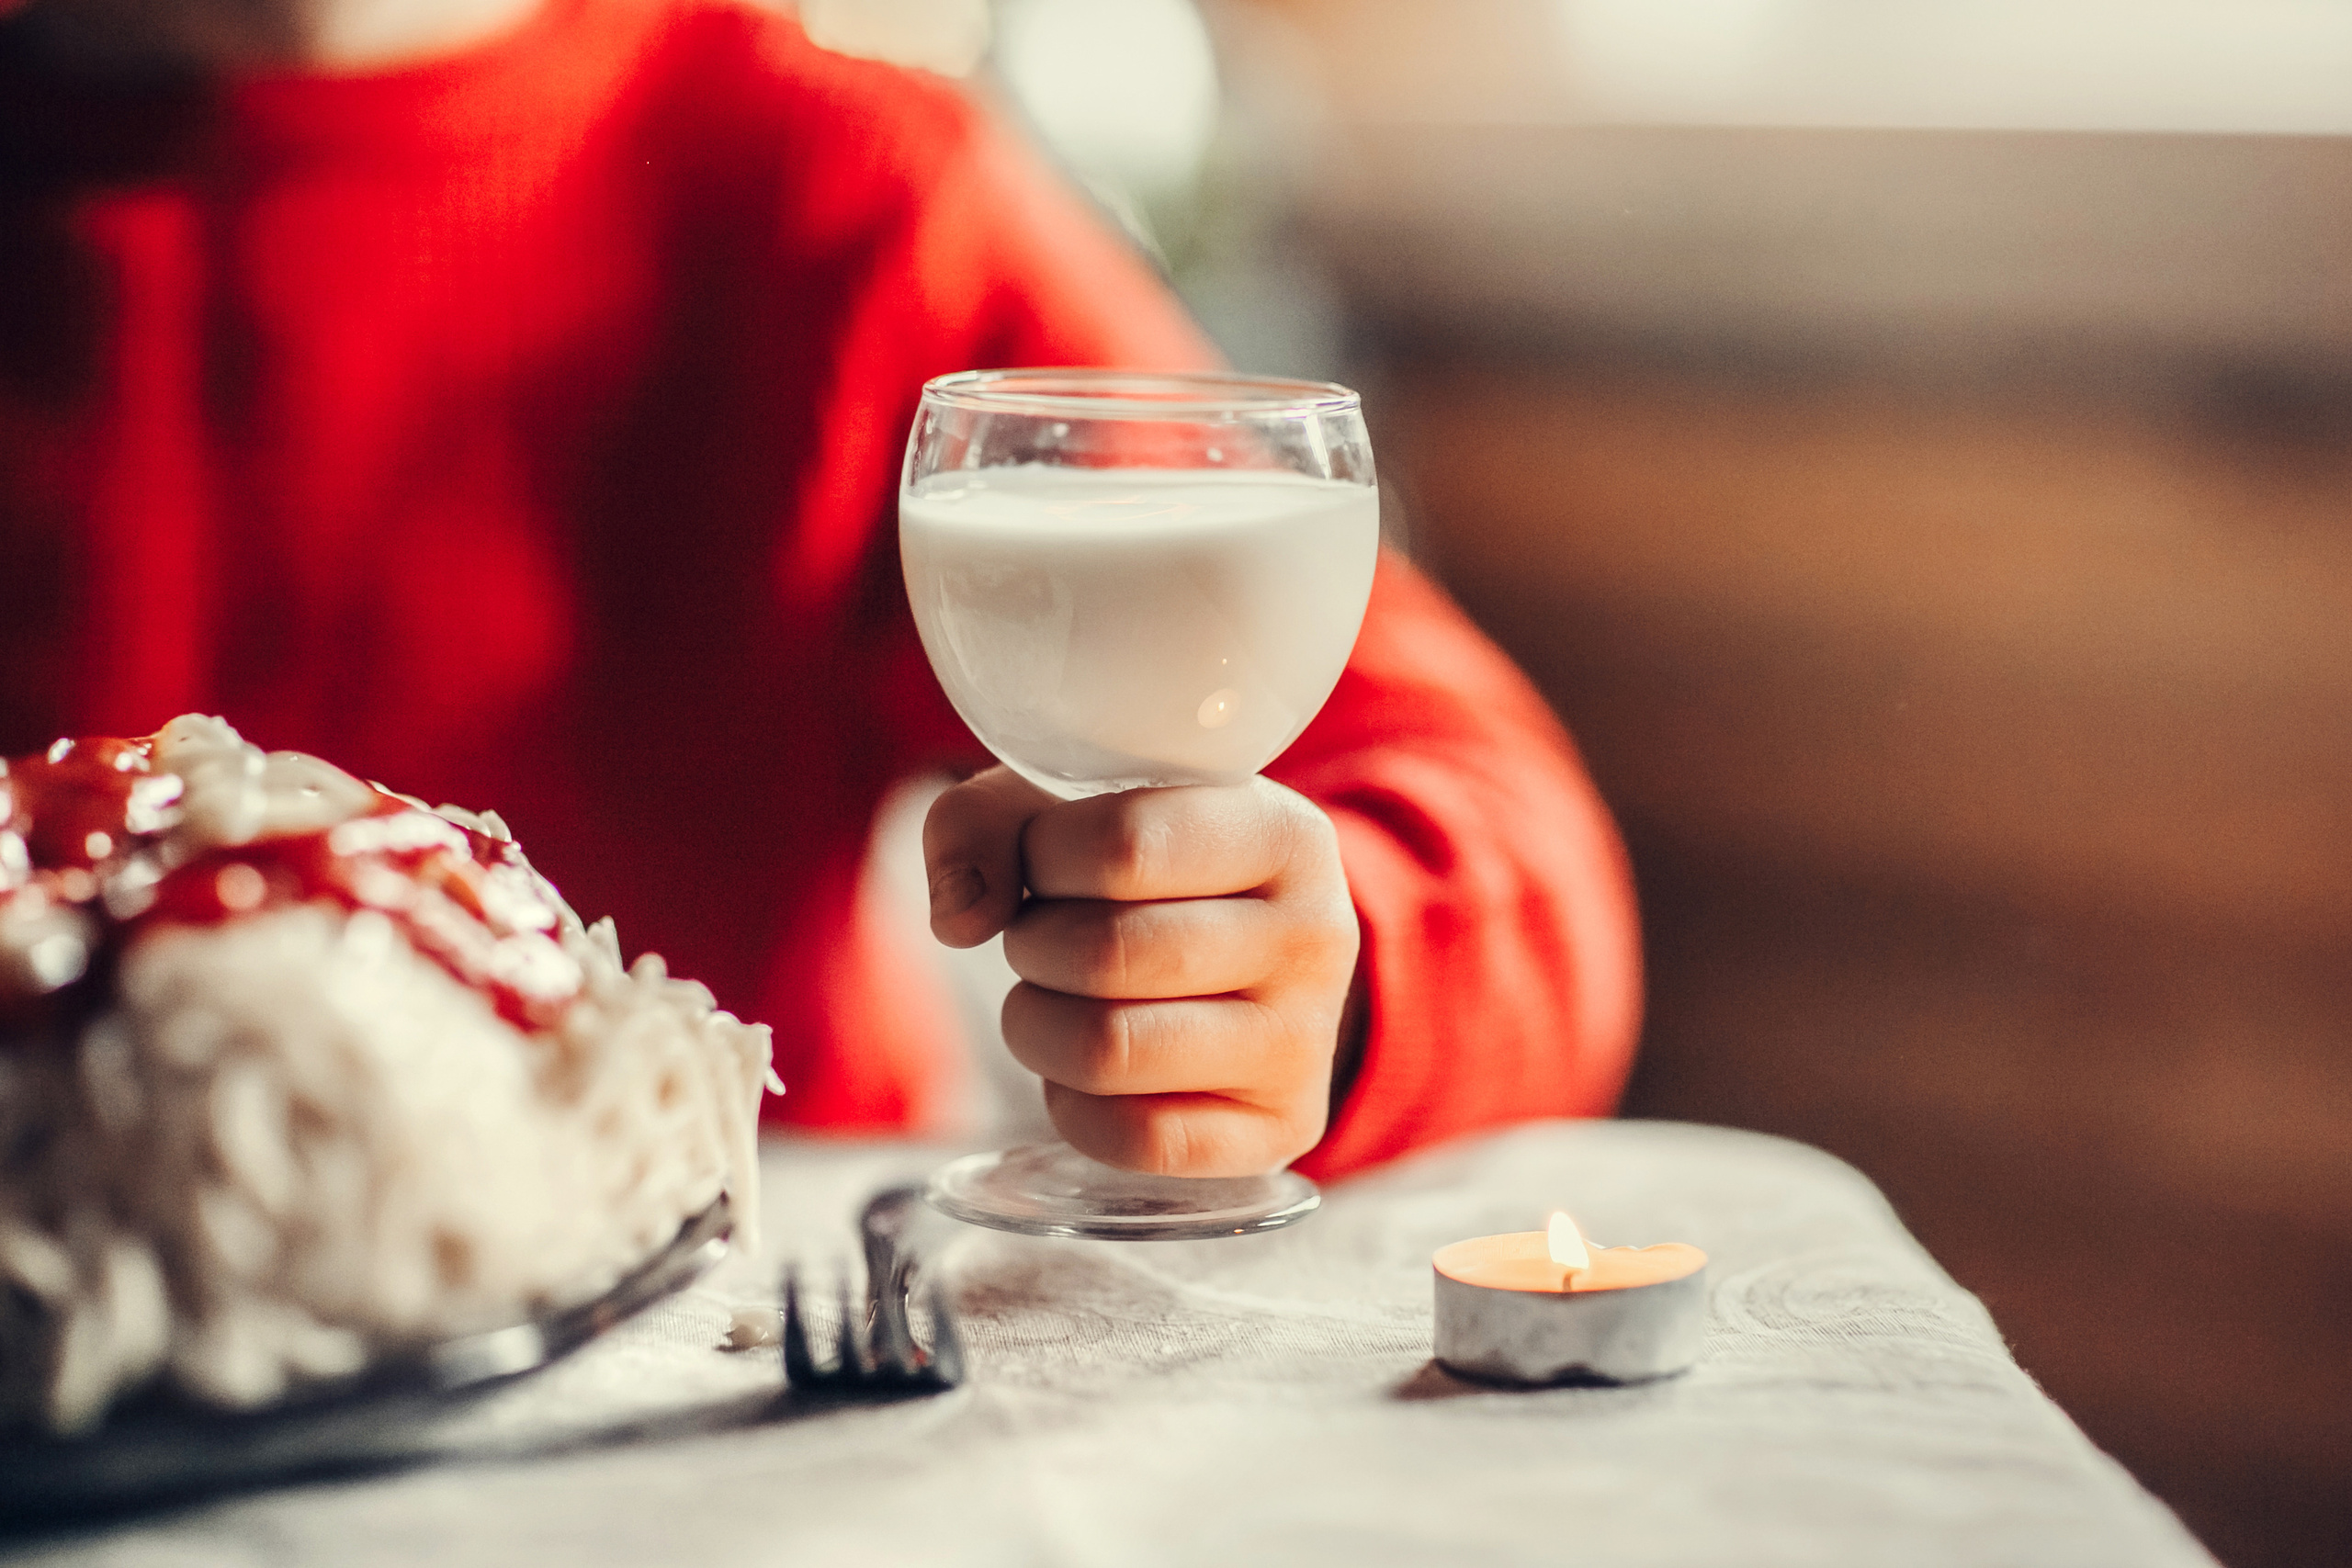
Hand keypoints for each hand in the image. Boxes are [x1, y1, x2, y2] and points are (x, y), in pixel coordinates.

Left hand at [923, 768, 1360, 1177]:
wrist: (1256, 957)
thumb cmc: (1153, 868)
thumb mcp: (1076, 805)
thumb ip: (986, 822)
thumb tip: (961, 918)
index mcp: (1285, 832)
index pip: (1122, 845)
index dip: (1039, 857)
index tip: (1044, 861)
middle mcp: (1316, 936)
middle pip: (1107, 954)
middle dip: (1032, 945)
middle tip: (1042, 937)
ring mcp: (1305, 1042)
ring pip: (1107, 1050)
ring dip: (1037, 1025)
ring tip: (1055, 998)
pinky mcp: (1281, 1129)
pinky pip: (1133, 1139)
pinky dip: (1071, 1106)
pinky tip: (1087, 1070)